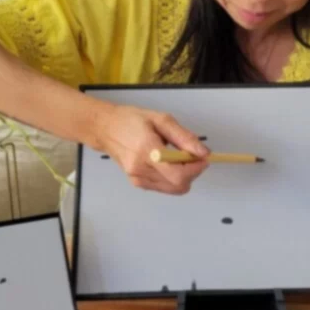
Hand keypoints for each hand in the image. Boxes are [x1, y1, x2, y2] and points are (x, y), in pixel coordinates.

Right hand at [94, 104, 208, 194]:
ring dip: (184, 176)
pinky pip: (164, 188)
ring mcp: (138, 179)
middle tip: (192, 156)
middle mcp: (141, 170)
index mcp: (147, 151)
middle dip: (192, 172)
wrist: (106, 129)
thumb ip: (184, 137)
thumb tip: (203, 152)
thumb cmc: (132, 120)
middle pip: (178, 185)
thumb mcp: (162, 120)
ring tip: (178, 157)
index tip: (203, 157)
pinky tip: (168, 164)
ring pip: (174, 189)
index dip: (196, 169)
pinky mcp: (137, 183)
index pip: (178, 174)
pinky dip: (173, 178)